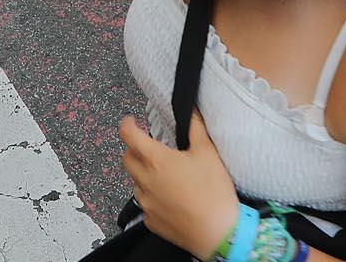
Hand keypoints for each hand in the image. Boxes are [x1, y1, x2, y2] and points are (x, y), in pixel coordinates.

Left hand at [121, 114, 238, 258]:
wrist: (218, 233)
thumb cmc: (213, 192)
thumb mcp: (208, 153)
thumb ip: (196, 128)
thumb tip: (190, 111)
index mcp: (156, 161)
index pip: (129, 136)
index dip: (126, 125)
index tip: (130, 121)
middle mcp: (145, 181)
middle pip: (127, 159)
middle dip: (133, 150)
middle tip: (147, 147)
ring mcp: (146, 203)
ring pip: (135, 183)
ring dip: (143, 175)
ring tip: (163, 175)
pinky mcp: (151, 221)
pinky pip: (145, 205)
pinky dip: (152, 197)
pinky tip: (169, 198)